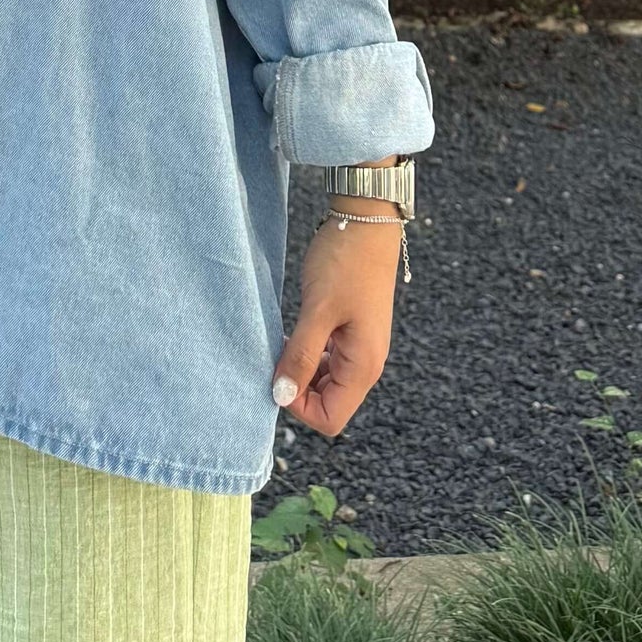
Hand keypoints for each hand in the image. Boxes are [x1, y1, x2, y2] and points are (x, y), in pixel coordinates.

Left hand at [269, 207, 402, 437]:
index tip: (277, 374)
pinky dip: (308, 354)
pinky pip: (327, 360)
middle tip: (274, 356)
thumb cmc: (345, 263)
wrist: (366, 222)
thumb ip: (300, 355)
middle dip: (297, 388)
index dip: (298, 406)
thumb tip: (281, 396)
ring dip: (300, 370)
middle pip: (328, 403)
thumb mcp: (317, 310)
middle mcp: (365, 364)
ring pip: (325, 382)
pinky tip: (292, 332)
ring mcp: (360, 348)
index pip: (330, 419)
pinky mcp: (351, 331)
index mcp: (363, 366)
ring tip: (282, 341)